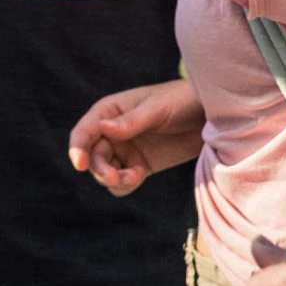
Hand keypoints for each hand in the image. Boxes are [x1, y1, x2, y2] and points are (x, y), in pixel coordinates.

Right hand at [66, 79, 204, 196]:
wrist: (207, 116)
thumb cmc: (180, 101)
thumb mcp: (156, 109)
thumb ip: (131, 121)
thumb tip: (102, 127)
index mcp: (109, 111)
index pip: (84, 132)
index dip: (77, 148)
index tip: (80, 164)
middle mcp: (112, 132)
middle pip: (93, 156)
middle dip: (100, 169)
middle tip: (115, 178)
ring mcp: (125, 150)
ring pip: (105, 171)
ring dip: (112, 178)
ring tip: (133, 178)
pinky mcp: (140, 166)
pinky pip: (122, 181)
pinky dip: (125, 184)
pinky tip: (139, 176)